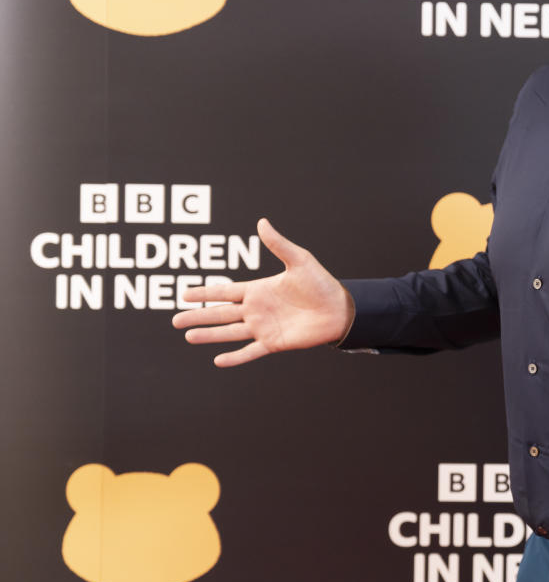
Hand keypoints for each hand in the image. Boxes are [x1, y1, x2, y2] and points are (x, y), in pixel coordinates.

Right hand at [170, 218, 353, 366]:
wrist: (340, 309)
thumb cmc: (321, 283)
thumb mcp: (299, 260)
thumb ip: (278, 244)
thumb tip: (262, 221)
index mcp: (259, 289)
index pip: (225, 292)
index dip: (205, 293)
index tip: (184, 294)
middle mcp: (257, 309)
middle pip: (221, 313)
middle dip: (198, 316)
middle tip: (175, 320)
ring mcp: (264, 327)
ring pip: (229, 332)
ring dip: (209, 335)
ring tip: (188, 336)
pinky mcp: (274, 343)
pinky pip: (250, 352)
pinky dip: (235, 358)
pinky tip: (218, 361)